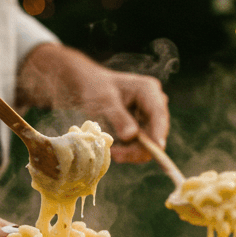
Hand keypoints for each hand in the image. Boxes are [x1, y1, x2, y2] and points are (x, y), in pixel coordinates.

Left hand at [18, 43, 168, 163]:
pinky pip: (137, 141)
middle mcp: (153, 100)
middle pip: (156, 134)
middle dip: (138, 148)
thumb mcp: (101, 100)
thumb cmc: (88, 85)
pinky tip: (111, 146)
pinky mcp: (137, 120)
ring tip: (109, 150)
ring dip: (131, 150)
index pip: (159, 121)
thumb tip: (132, 136)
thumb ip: (118, 117)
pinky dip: (126, 147)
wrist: (76, 80)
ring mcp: (146, 111)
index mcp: (149, 91)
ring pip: (147, 141)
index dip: (153, 141)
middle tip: (114, 155)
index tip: (137, 154)